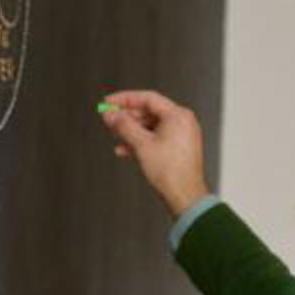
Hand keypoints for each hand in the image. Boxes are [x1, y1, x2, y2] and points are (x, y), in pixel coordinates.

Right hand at [100, 89, 211, 218]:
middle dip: (127, 117)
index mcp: (178, 115)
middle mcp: (182, 121)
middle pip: (149, 111)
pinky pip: (156, 137)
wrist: (185, 196)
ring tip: (115, 136)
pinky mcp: (178, 147)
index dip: (125, 99)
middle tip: (109, 120)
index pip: (147, 98)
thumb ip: (123, 126)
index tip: (109, 102)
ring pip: (151, 126)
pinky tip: (125, 149)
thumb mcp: (141, 145)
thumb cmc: (171, 172)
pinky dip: (141, 141)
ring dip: (131, 131)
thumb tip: (110, 114)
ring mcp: (182, 134)